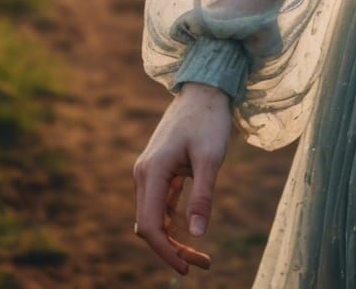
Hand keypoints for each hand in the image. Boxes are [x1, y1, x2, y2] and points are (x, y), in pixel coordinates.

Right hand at [132, 83, 232, 274]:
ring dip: (174, 237)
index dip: (166, 251)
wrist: (205, 87)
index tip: (186, 268)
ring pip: (156, 216)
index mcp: (152, 172)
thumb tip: (197, 234)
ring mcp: (150, 172)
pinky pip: (162, 203)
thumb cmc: (209, 119)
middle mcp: (144, 174)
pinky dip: (174, 220)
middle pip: (150, 225)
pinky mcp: (161, 169)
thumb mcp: (210, 157)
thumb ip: (203, 195)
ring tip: (200, 257)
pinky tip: (191, 230)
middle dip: (171, 248)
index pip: (151, 225)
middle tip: (200, 265)